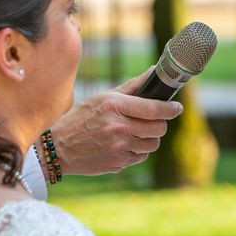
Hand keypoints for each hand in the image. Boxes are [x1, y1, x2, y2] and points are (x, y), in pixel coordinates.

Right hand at [44, 68, 183, 175]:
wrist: (59, 148)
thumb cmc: (83, 117)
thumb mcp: (104, 97)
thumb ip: (132, 86)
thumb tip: (153, 72)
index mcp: (115, 107)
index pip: (153, 109)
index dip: (170, 109)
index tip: (177, 107)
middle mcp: (118, 127)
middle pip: (158, 128)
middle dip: (161, 123)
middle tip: (155, 119)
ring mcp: (118, 148)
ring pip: (153, 144)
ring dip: (151, 137)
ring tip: (139, 131)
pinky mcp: (117, 163)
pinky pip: (140, 156)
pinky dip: (138, 150)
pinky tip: (126, 143)